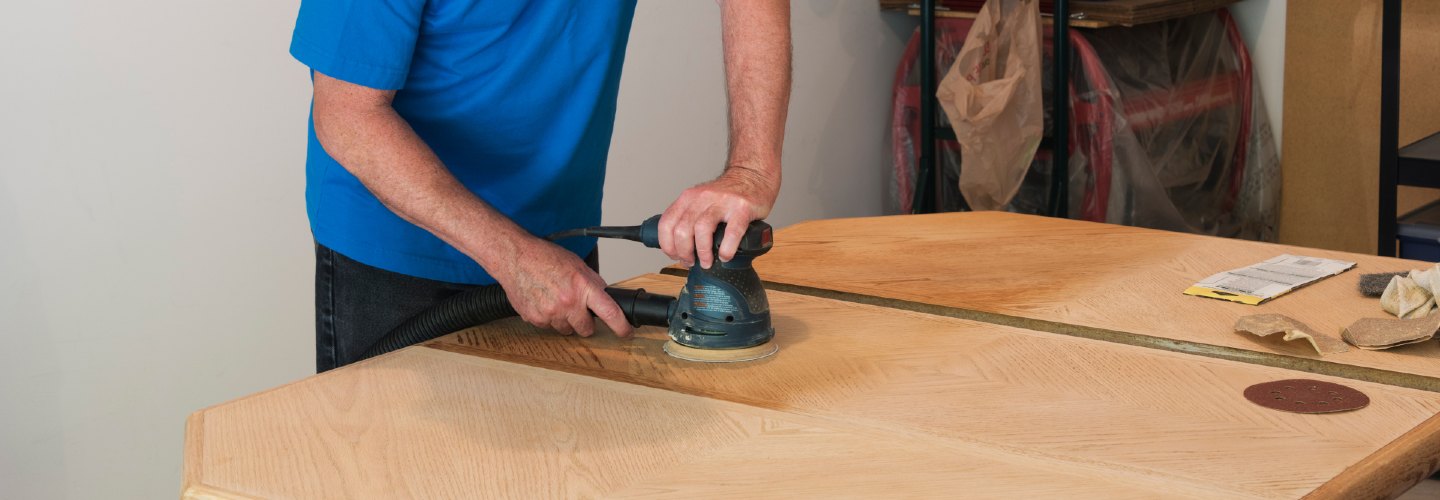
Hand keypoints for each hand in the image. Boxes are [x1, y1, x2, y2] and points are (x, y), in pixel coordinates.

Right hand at [491, 237, 632, 337]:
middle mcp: (568, 302)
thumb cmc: (544, 257)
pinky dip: (548, 318)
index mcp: (583, 287)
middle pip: (586, 329)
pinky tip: (543, 301)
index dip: (621, 327)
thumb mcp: (576, 265)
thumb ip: (592, 282)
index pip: (610, 312)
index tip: (626, 332)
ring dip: (564, 320)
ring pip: (566, 329)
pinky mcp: (535, 319)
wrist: (515, 257)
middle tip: (577, 309)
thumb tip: (605, 296)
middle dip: (585, 322)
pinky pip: (548, 327)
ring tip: (555, 299)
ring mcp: (550, 313)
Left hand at [659, 165, 778, 268]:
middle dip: (684, 252)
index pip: (666, 224)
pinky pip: (732, 232)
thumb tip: (680, 249)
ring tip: (707, 262)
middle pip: (682, 229)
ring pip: (702, 229)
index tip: (675, 256)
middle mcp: (702, 198)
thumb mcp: (700, 201)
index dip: (667, 245)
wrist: (752, 175)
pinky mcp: (742, 208)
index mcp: (688, 198)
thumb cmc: (727, 194)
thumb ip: (689, 218)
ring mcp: (722, 202)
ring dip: (702, 252)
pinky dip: (726, 248)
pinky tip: (725, 255)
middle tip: (691, 262)